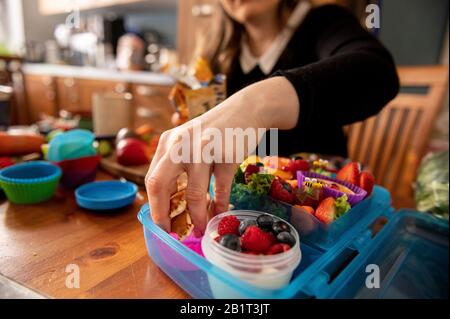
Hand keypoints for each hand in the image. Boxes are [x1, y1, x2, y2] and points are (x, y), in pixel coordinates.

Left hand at [145, 76, 298, 232]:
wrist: (245, 109)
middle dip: (163, 213)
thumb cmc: (214, 132)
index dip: (154, 206)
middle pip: (160, 183)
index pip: (152, 179)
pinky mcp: (227, 154)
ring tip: (201, 229)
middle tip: (171, 232)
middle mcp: (181, 144)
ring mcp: (204, 148)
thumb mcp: (188, 142)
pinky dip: (220, 205)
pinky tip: (220, 214)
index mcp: (168, 143)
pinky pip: (220, 188)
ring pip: (193, 192)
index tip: (161, 224)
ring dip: (197, 216)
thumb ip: (176, 166)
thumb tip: (170, 205)